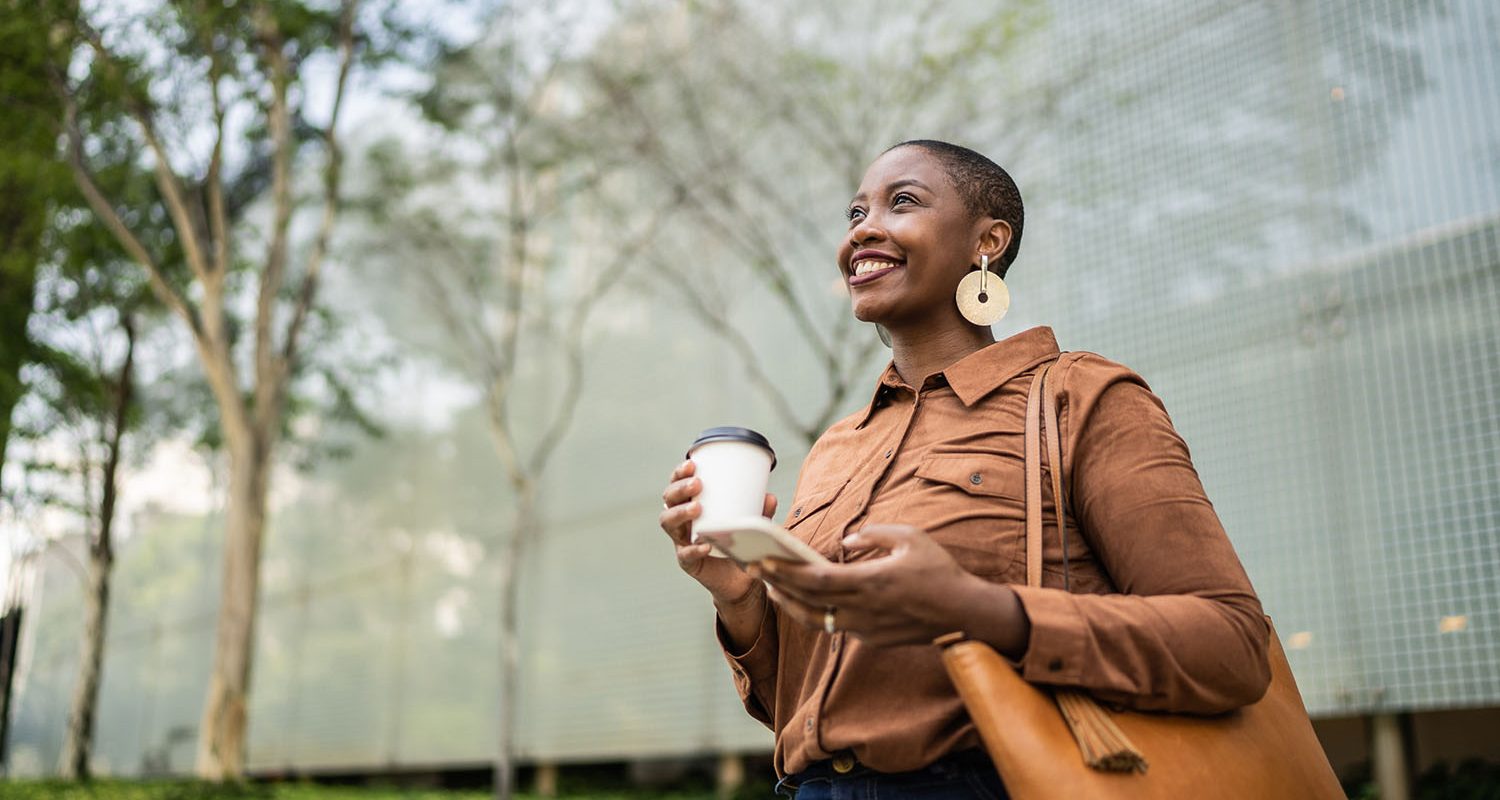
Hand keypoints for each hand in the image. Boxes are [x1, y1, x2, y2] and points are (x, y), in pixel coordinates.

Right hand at [658, 459, 776, 605]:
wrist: (740, 579)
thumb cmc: (739, 543)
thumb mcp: (750, 522)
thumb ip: (760, 511)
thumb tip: (770, 496)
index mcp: (691, 505)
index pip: (677, 484)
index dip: (679, 473)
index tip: (692, 464)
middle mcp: (681, 521)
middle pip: (669, 500)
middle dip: (680, 489)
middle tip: (698, 484)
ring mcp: (681, 541)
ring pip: (668, 523)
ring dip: (680, 513)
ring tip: (697, 508)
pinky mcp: (687, 562)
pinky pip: (685, 554)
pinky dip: (693, 549)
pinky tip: (704, 545)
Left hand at [757, 524, 1028, 651]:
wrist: (964, 615)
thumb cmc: (939, 572)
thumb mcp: (911, 538)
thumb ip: (874, 534)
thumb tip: (846, 541)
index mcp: (871, 582)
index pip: (816, 580)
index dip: (786, 573)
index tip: (764, 561)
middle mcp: (863, 609)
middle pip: (808, 601)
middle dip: (778, 585)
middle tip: (755, 569)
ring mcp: (865, 628)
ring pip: (816, 620)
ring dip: (790, 604)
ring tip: (773, 587)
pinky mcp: (870, 638)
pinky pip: (834, 625)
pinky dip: (814, 612)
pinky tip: (804, 599)